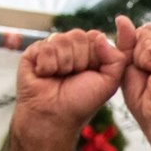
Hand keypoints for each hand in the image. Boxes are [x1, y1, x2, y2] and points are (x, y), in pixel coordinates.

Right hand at [13, 29, 126, 143]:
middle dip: (79, 60)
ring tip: (59, 77)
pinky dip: (47, 65)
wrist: (54, 115)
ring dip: (64, 64)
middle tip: (73, 77)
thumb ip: (117, 59)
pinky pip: (44, 46)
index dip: (94, 55)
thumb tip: (101, 37)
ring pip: (62, 39)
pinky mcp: (33, 51)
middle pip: (79, 36)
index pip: (96, 36)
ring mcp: (52, 48)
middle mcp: (72, 48)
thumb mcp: (109, 82)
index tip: (90, 73)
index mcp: (91, 53)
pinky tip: (46, 75)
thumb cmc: (81, 102)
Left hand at [114, 16, 150, 150]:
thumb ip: (126, 43)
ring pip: (146, 36)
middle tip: (148, 75)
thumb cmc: (148, 101)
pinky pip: (150, 45)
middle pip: (144, 30)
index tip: (143, 71)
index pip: (144, 32)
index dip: (135, 50)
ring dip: (140, 58)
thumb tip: (121, 18)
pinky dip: (145, 61)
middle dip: (136, 52)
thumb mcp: (130, 67)